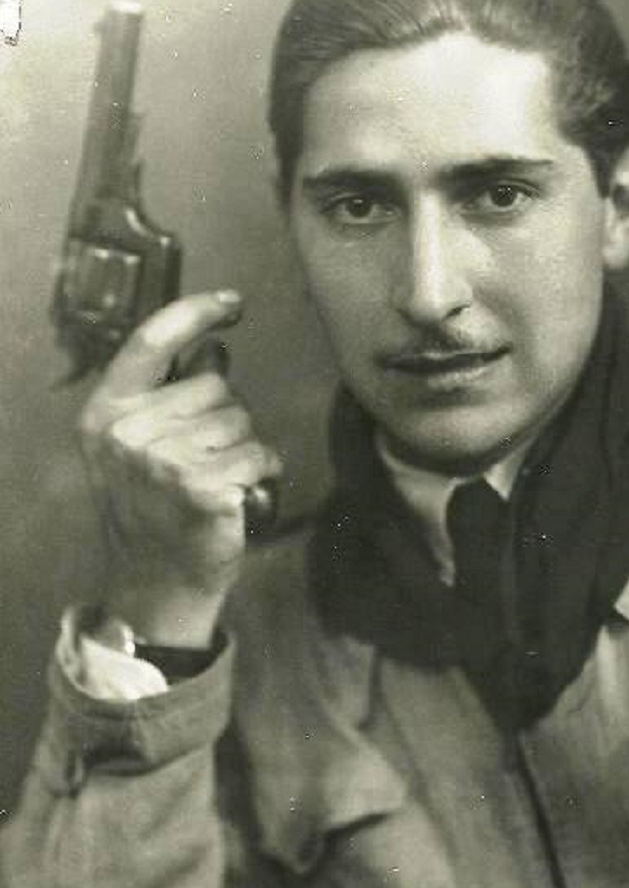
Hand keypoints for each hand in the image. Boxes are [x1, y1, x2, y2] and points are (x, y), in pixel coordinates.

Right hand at [78, 290, 282, 645]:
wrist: (154, 583)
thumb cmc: (154, 510)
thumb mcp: (143, 447)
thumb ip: (171, 396)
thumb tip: (215, 348)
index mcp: (107, 413)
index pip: (151, 342)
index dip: (195, 313)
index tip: (233, 304)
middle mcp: (129, 431)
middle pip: (215, 385)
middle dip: (226, 416)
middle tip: (206, 459)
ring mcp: (165, 459)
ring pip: (243, 419)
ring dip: (245, 446)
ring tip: (219, 480)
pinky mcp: (203, 486)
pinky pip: (260, 452)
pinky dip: (263, 471)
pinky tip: (241, 494)